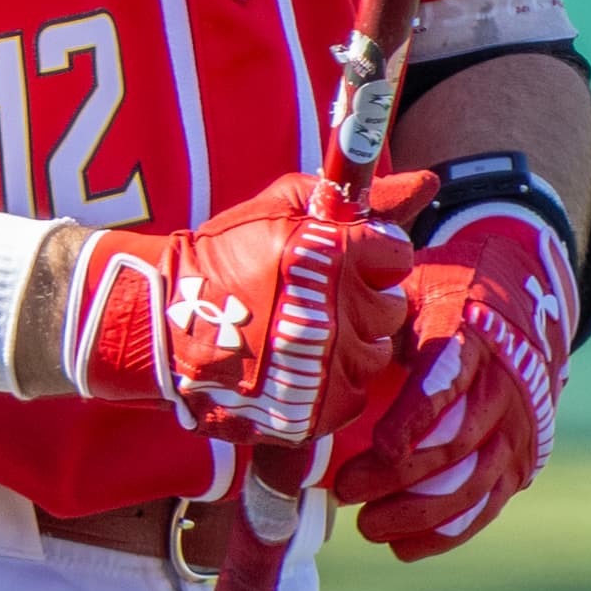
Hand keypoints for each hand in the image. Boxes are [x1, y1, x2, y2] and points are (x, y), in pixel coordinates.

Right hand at [54, 172, 427, 440]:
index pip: (396, 255)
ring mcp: (326, 366)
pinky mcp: (316, 409)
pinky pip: (354, 395)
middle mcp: (334, 313)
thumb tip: (428, 182)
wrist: (162, 325)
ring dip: (349, 343)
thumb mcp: (281, 209)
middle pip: (391, 308)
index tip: (342, 259)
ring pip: (375, 354)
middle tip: (317, 299)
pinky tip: (295, 365)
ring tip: (301, 334)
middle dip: (361, 300)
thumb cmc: (222, 257)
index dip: (370, 256)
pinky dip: (332, 383)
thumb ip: (354, 196)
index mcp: (328, 256)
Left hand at [328, 200, 576, 557]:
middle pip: (455, 441)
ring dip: (417, 512)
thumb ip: (371, 301)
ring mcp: (517, 426)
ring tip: (366, 525)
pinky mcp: (521, 459)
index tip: (383, 445)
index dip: (418, 414)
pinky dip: (447, 532)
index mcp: (471, 331)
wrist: (524, 297)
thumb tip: (310, 310)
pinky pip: (487, 505)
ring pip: (471, 482)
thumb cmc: (445, 290)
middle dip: (398, 475)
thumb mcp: (413, 281)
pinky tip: (403, 546)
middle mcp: (503, 384)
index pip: (447, 377)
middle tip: (345, 489)